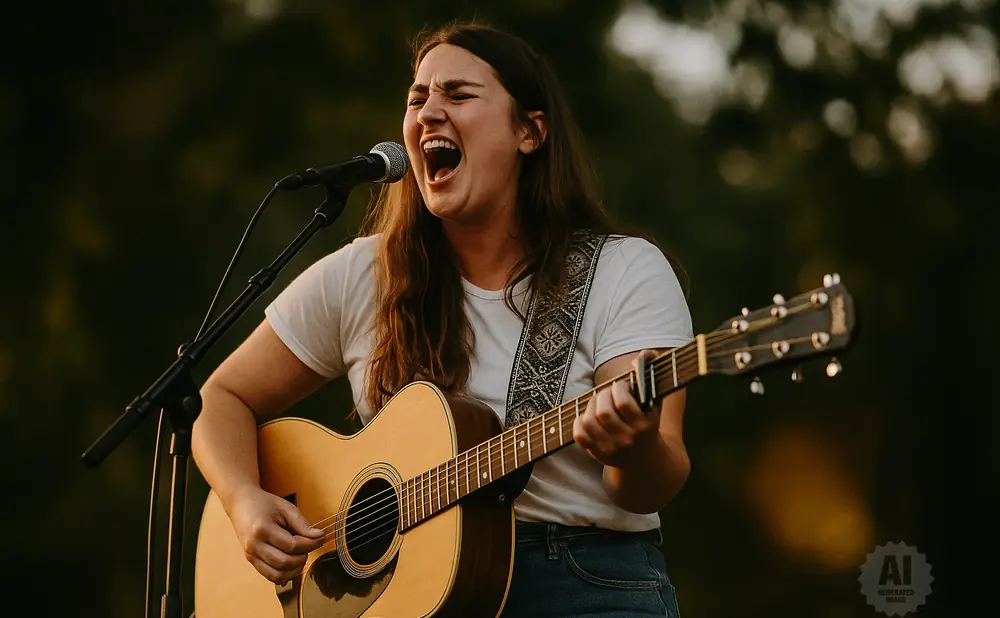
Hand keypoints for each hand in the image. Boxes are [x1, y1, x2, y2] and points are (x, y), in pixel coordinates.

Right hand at [227, 485, 326, 583]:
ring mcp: (250, 555)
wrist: (241, 504)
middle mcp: (254, 545)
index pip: (292, 545)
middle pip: (284, 562)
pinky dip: (284, 575)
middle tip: (310, 546)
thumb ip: (302, 524)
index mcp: (262, 529)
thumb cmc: (264, 503)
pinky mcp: (251, 560)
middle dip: (303, 557)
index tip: (320, 538)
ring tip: (301, 556)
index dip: (310, 544)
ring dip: (294, 570)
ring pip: (277, 575)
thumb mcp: (286, 508)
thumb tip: (319, 536)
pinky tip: (292, 565)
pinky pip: (269, 576)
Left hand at [573, 351, 661, 467]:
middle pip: (603, 413)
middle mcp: (628, 440)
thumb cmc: (648, 421)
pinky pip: (579, 435)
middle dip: (602, 395)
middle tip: (606, 393)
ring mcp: (611, 449)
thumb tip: (644, 354)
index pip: (624, 403)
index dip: (618, 388)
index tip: (620, 385)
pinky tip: (588, 416)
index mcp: (644, 426)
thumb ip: (651, 376)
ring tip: (598, 403)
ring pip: (589, 422)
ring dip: (590, 407)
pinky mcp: (597, 453)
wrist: (645, 459)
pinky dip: (579, 422)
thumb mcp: (655, 401)